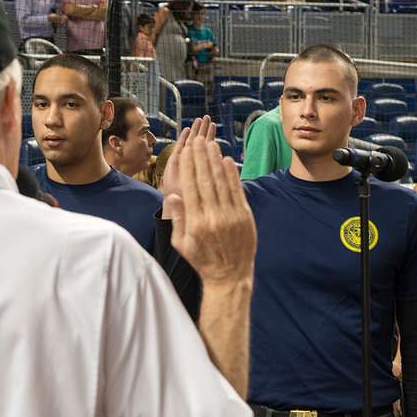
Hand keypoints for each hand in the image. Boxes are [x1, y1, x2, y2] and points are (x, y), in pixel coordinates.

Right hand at [166, 118, 255, 285]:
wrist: (230, 276)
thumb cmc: (202, 260)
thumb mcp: (181, 244)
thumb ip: (177, 219)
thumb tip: (173, 196)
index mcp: (195, 223)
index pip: (190, 187)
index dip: (188, 166)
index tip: (185, 151)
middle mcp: (212, 217)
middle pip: (205, 180)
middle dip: (200, 157)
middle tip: (197, 140)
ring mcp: (230, 216)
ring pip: (221, 182)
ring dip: (215, 161)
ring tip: (210, 144)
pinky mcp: (244, 216)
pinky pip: (237, 191)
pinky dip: (232, 175)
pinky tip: (227, 161)